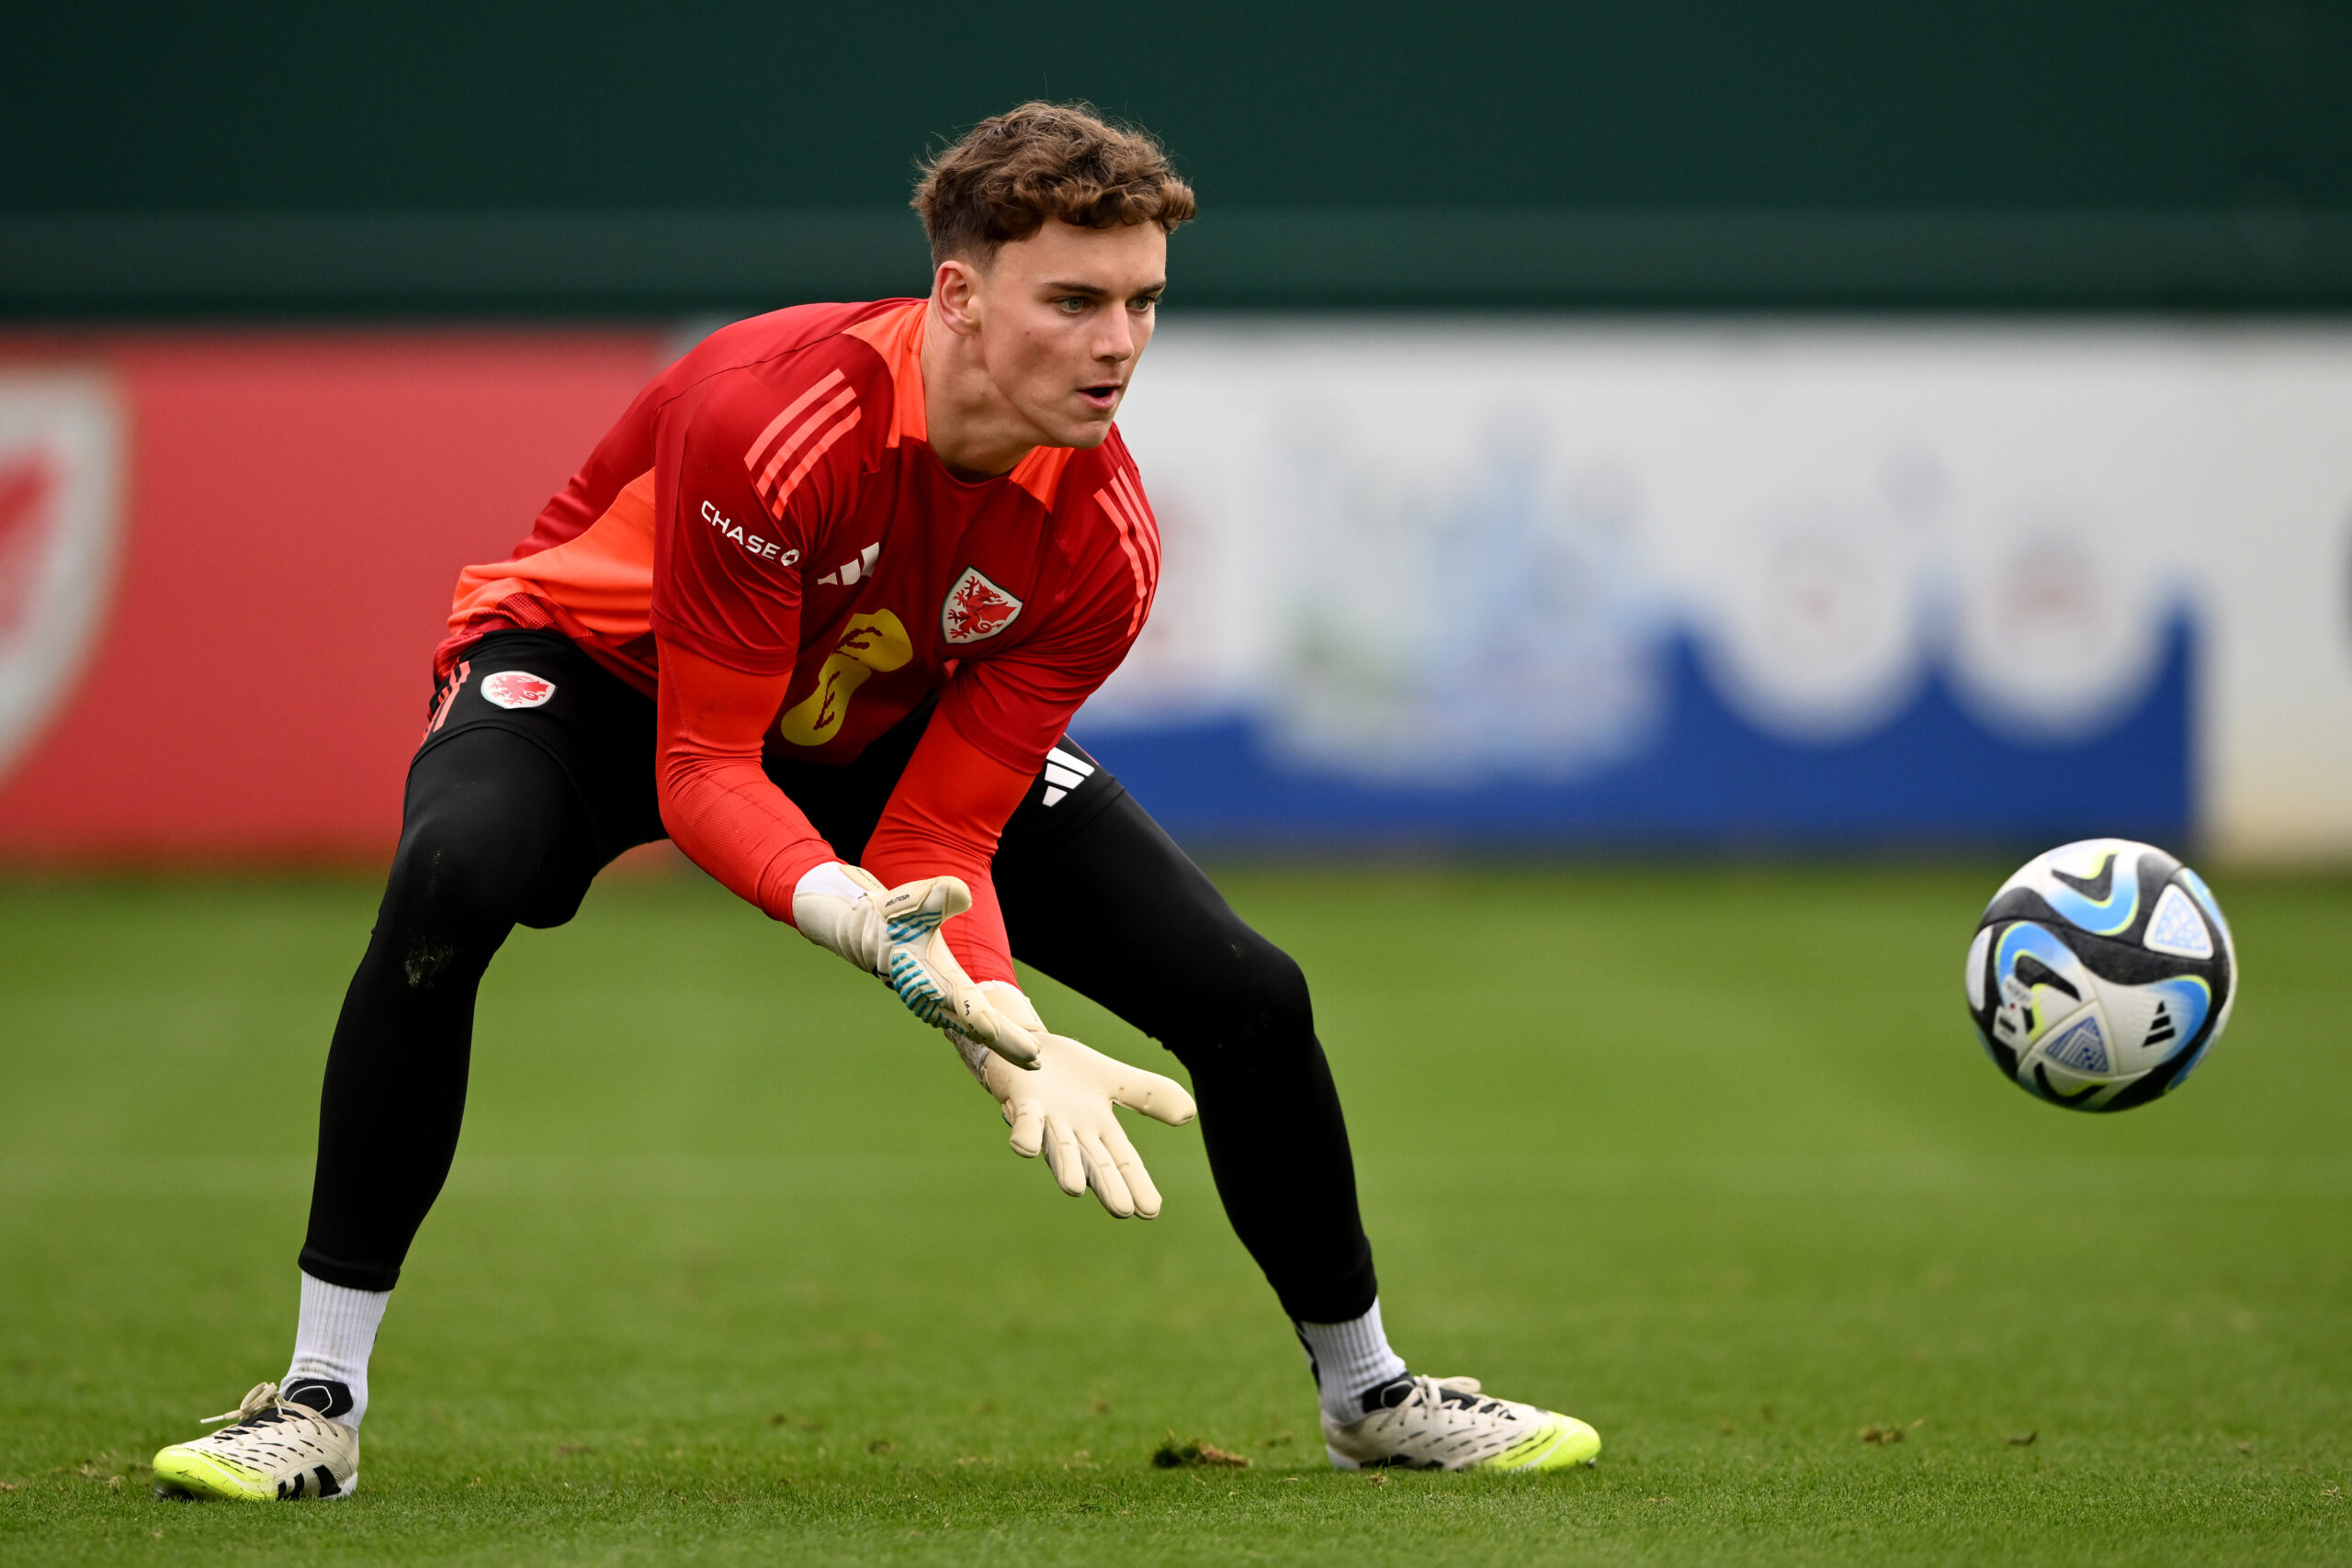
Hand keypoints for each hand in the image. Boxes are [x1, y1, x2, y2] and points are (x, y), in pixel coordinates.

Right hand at [791, 863, 1042, 1065]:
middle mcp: (936, 1000)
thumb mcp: (914, 902)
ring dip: (1001, 1045)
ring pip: (974, 1030)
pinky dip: (990, 1038)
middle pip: (976, 1027)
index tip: (1000, 1036)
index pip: (967, 1005)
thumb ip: (938, 896)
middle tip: (1036, 1063)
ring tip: (1032, 1062)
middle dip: (1005, 1045)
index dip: (988, 1024)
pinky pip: (969, 1026)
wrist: (869, 934)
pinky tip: (1010, 1047)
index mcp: (935, 979)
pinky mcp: (940, 1006)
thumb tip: (961, 893)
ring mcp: (937, 1006)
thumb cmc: (895, 918)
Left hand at [950, 986, 1196, 1218]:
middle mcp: (1073, 1131)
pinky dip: (1025, 1133)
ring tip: (1075, 1189)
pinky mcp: (1020, 1102)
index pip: (1123, 1160)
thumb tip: (1191, 1114)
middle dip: (1107, 1185)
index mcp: (1098, 1128)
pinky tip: (1024, 1148)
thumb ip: (1149, 1096)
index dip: (1136, 1183)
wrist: (1021, 1049)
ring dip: (1067, 1166)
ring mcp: (1046, 1119)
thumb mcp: (1114, 1079)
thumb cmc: (1067, 1074)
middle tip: (1121, 1210)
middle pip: (1094, 1161)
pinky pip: (1024, 1119)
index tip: (1150, 1211)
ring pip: (1059, 1147)